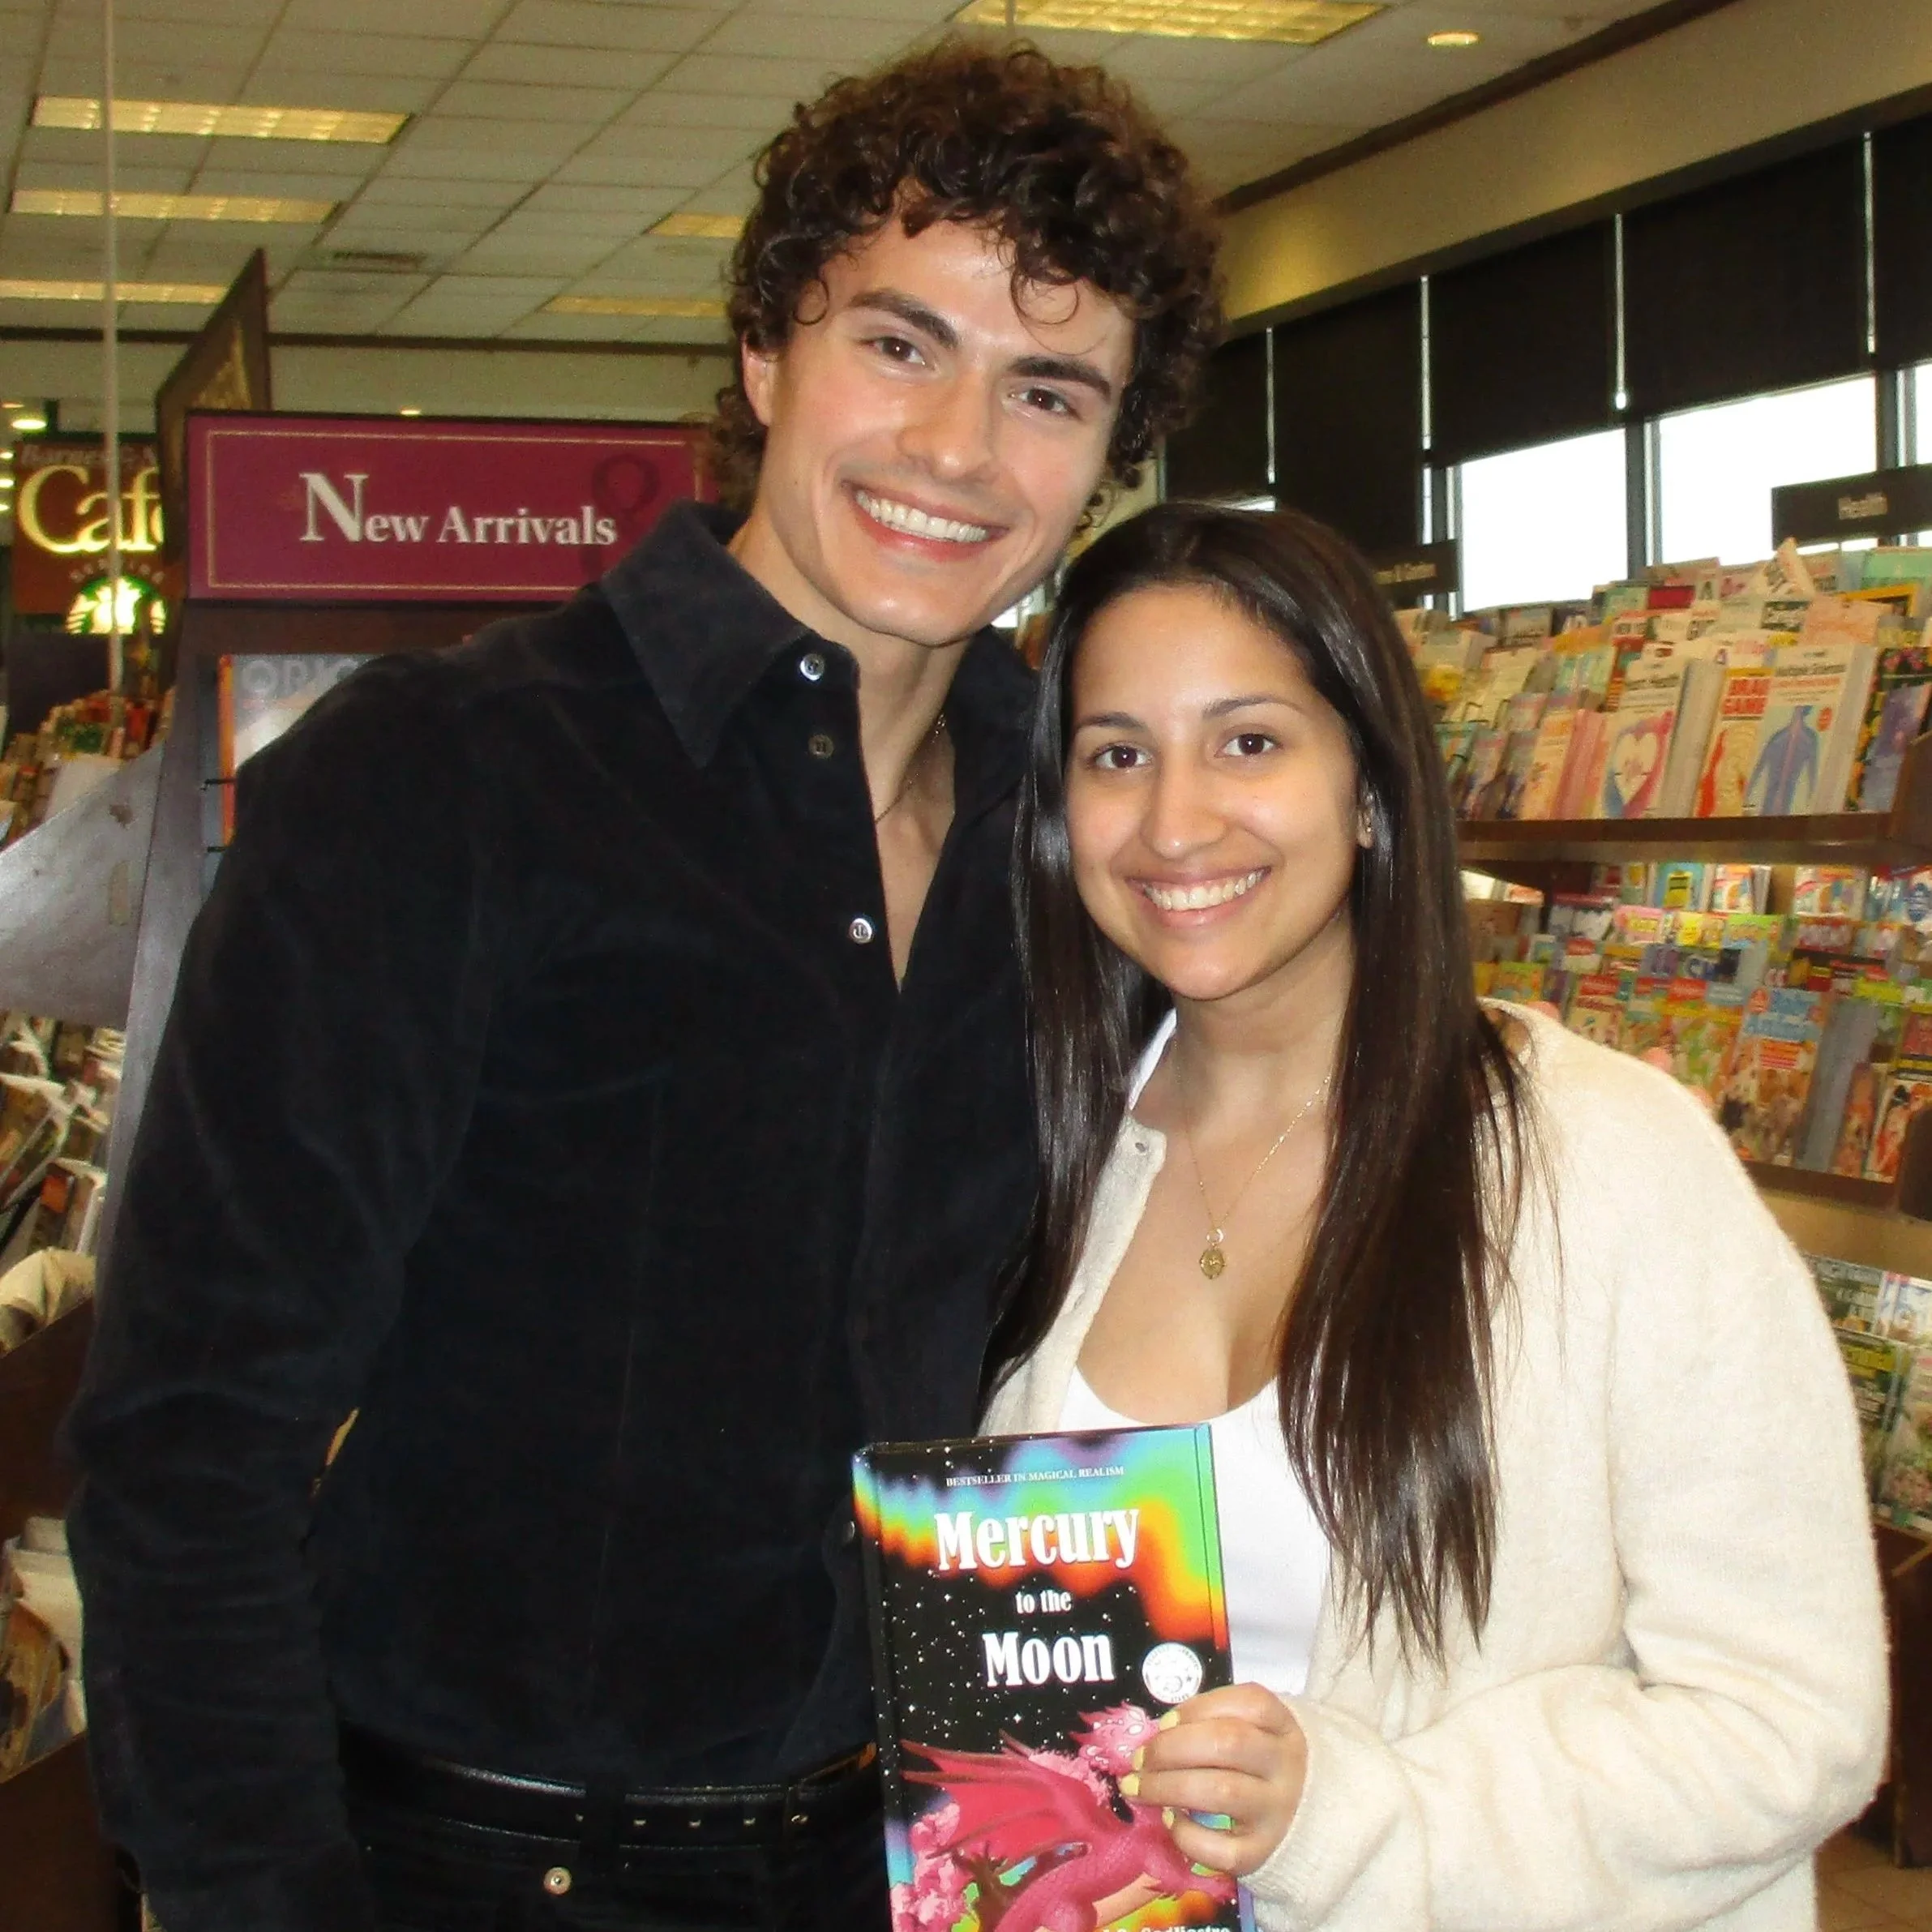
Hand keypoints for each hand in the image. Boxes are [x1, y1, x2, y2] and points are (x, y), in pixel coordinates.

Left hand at [1119, 1682, 1306, 1875]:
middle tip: (1139, 1759)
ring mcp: (1276, 1812)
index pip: (1251, 1703)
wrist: (1299, 1819)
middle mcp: (1285, 1767)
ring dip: (1167, 1787)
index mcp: (1283, 1727)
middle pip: (1228, 1743)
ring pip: (1222, 1792)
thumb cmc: (1256, 1763)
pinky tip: (1171, 1821)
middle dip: (1171, 1748)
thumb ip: (1210, 1724)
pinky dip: (1188, 1834)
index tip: (1165, 1722)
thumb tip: (1156, 1735)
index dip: (1200, 1707)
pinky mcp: (1261, 1853)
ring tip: (1139, 1788)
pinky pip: (1223, 1849)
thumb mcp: (1250, 1731)